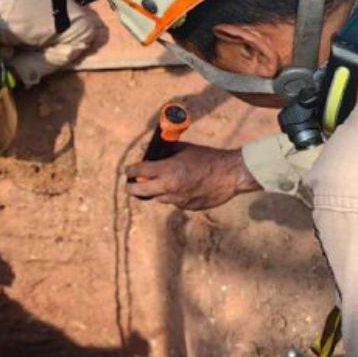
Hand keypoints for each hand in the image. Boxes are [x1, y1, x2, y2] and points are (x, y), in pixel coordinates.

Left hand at [125, 143, 259, 210]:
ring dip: (157, 191)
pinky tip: (184, 187)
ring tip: (164, 182)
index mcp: (167, 170)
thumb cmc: (208, 158)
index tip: (127, 171)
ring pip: (159, 198)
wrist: (230, 175)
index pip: (139, 172)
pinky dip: (174, 195)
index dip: (130, 171)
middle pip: (140, 191)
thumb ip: (165, 149)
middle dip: (132, 188)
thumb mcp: (184, 148)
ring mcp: (178, 199)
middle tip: (129, 186)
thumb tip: (147, 148)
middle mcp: (169, 187)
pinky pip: (175, 202)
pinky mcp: (187, 207)